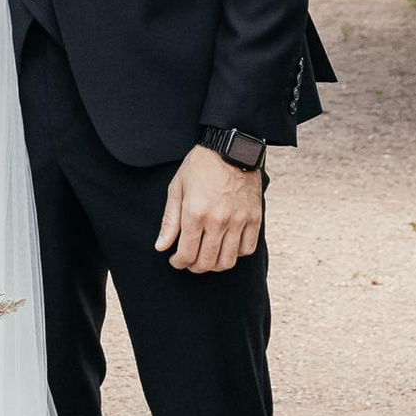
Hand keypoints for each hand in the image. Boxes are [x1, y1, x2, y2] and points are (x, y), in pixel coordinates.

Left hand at [156, 141, 264, 274]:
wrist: (231, 147)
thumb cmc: (200, 166)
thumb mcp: (177, 188)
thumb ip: (170, 221)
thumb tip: (161, 247)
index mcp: (195, 213)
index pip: (186, 255)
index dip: (178, 263)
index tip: (176, 260)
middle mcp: (218, 221)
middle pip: (206, 262)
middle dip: (194, 267)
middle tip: (190, 261)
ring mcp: (238, 220)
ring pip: (227, 261)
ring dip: (215, 265)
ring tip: (208, 257)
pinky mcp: (254, 218)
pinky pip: (247, 249)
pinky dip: (236, 254)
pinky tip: (227, 246)